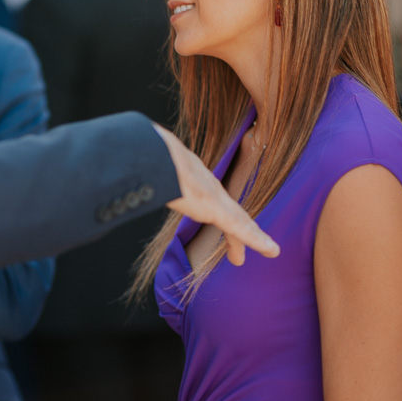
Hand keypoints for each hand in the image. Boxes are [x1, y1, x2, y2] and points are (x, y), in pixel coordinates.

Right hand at [152, 124, 279, 264]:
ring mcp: (213, 195)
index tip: (223, 219)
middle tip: (242, 248)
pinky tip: (272, 250)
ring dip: (253, 236)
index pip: (213, 196)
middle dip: (241, 229)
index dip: (221, 211)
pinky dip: (257, 240)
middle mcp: (208, 185)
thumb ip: (148, 169)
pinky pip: (240, 228)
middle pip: (230, 211)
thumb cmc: (146, 152)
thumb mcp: (149, 162)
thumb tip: (129, 169)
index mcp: (194, 176)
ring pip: (240, 220)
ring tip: (270, 249)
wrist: (152, 149)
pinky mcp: (215, 208)